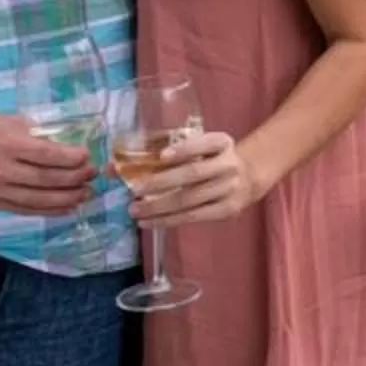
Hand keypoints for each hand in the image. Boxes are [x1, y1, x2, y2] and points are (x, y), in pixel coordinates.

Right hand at [0, 107, 97, 215]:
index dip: (71, 158)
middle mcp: (1, 169)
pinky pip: (24, 210)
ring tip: (86, 194)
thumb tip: (63, 147)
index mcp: (6, 143)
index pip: (47, 155)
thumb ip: (34, 135)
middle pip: (46, 179)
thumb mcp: (7, 121)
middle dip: (75, 179)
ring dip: (67, 198)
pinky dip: (48, 211)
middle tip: (92, 175)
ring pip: (38, 200)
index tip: (87, 156)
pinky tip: (66, 208)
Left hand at [126, 129, 260, 225]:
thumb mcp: (202, 147)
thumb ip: (169, 151)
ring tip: (134, 211)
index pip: (204, 143)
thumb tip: (116, 165)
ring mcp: (230, 189)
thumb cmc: (212, 159)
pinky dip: (169, 220)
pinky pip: (194, 217)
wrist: (249, 176)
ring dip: (159, 207)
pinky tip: (149, 222)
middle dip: (161, 183)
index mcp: (222, 143)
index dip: (184, 149)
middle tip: (134, 190)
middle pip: (193, 175)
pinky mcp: (227, 210)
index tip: (162, 156)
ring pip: (190, 200)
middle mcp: (229, 165)